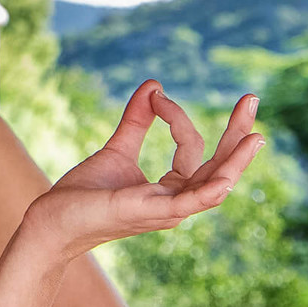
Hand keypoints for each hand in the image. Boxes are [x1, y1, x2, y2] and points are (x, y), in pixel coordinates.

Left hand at [24, 80, 263, 255]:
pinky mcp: (152, 213)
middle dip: (237, 135)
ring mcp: (167, 211)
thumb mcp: (117, 149)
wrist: (52, 221)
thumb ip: (137, 121)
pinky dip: (210, 189)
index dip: (177, 117)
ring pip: (214, 186)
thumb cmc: (84, 195)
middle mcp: (176, 203)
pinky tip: (227, 175)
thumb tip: (154, 85)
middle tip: (252, 99)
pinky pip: (190, 204)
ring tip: (255, 134)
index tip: (156, 95)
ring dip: (236, 161)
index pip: (192, 149)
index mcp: (170, 190)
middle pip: (218, 168)